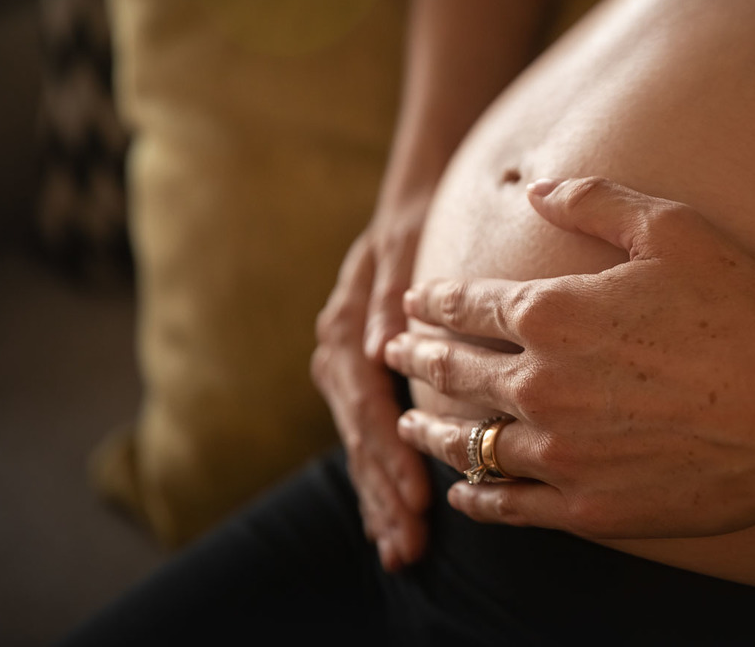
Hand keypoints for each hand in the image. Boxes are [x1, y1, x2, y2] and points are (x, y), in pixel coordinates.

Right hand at [312, 229, 429, 569]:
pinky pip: (366, 438)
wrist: (404, 205)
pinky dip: (376, 479)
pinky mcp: (359, 384)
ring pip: (361, 447)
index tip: (417, 495)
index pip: (367, 406)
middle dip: (384, 496)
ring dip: (379, 500)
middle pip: (360, 439)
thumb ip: (390, 295)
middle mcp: (337, 358)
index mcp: (344, 331)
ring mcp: (344, 374)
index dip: (390, 454)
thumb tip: (379, 348)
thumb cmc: (411, 222)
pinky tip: (386, 520)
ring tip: (401, 549)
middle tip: (409, 546)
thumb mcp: (401, 244)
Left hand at [388, 177, 754, 539]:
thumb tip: (533, 188)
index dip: (434, 302)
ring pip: (471, 444)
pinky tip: (465, 494)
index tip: (415, 302)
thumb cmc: (744, 308)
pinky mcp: (589, 506)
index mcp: (553, 313)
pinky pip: (511, 507)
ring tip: (410, 427)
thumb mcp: (669, 229)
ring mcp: (561, 450)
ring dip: (434, 433)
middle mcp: (541, 383)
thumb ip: (592, 201)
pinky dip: (479, 499)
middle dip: (417, 359)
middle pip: (456, 372)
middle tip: (392, 355)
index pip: (469, 305)